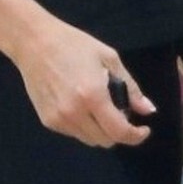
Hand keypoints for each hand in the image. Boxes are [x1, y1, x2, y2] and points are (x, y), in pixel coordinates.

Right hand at [10, 14, 154, 146]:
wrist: (33, 42)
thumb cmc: (74, 45)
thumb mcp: (108, 58)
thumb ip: (131, 87)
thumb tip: (148, 110)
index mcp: (93, 96)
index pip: (119, 132)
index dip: (135, 136)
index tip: (143, 130)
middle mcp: (74, 113)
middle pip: (105, 141)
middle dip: (118, 132)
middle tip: (120, 114)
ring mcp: (59, 119)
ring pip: (89, 140)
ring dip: (100, 130)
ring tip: (98, 108)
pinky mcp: (47, 120)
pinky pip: (73, 133)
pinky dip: (83, 126)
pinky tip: (80, 105)